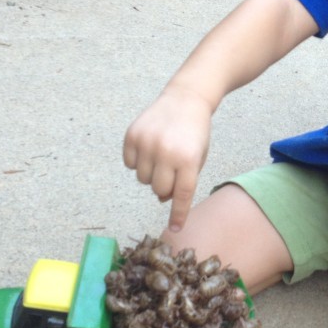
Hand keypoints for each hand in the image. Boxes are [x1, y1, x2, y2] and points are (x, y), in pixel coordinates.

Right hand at [123, 86, 212, 231]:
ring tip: (161, 156)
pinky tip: (149, 147)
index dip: (177, 214)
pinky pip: (129, 164)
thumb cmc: (194, 133)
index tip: (175, 228)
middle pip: (158, 190)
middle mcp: (166, 152)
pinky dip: (137, 161)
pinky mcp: (132, 135)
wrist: (185, 99)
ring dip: (151, 174)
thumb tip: (162, 199)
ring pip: (142, 179)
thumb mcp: (198, 157)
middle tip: (170, 172)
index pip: (182, 195)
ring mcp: (147, 143)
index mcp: (188, 159)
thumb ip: (184, 180)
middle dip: (164, 187)